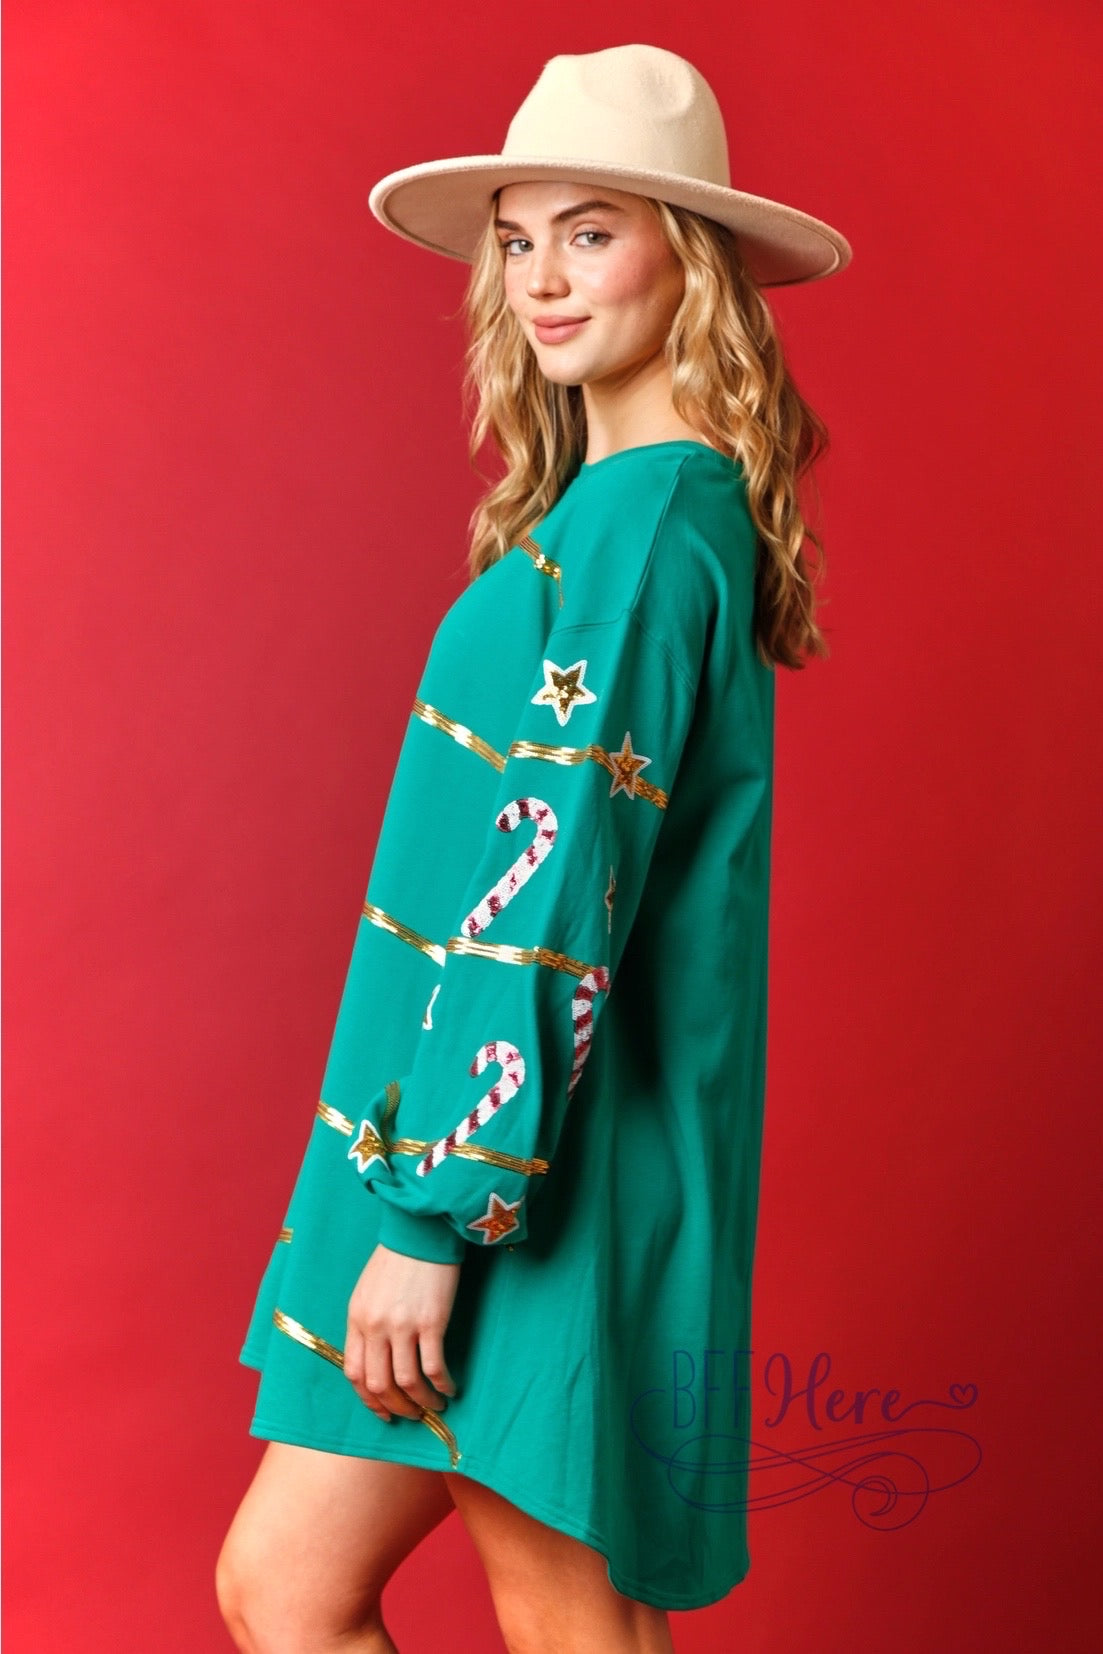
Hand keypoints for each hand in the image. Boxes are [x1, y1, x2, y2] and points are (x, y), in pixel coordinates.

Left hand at [344, 1243, 459, 1422]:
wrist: (421, 1231)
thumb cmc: (396, 1259)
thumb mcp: (368, 1291)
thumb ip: (367, 1323)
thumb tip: (377, 1359)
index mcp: (357, 1319)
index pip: (354, 1373)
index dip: (369, 1400)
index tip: (383, 1411)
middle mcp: (375, 1327)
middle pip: (379, 1384)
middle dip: (396, 1407)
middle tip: (411, 1415)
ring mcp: (403, 1326)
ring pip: (407, 1382)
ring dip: (422, 1402)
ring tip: (434, 1406)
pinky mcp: (431, 1322)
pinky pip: (433, 1367)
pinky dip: (442, 1385)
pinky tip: (450, 1389)